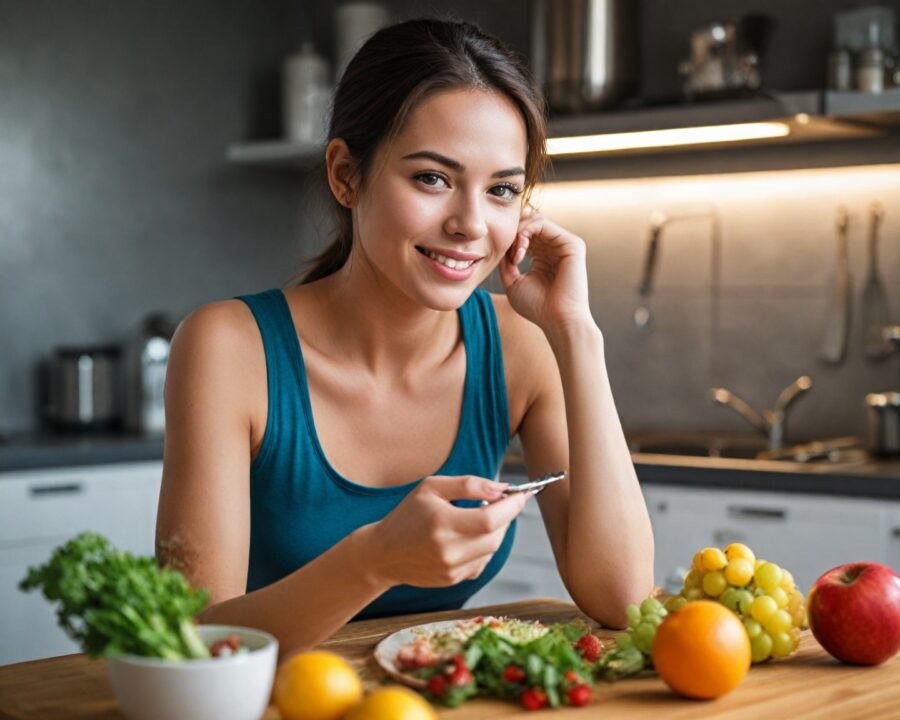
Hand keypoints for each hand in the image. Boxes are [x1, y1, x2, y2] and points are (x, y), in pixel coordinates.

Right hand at [368, 475, 528, 587]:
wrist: (383, 554)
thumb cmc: (407, 514)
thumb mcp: (431, 487)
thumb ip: (469, 484)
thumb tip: (503, 488)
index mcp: (442, 524)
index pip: (491, 519)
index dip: (512, 506)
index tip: (522, 493)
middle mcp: (449, 551)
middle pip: (496, 535)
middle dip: (505, 516)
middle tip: (501, 502)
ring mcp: (452, 570)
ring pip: (492, 549)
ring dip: (495, 531)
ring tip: (478, 517)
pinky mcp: (454, 580)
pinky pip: (482, 562)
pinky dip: (484, 547)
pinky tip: (468, 537)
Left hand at [498, 208, 592, 333]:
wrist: (558, 320)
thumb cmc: (537, 307)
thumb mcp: (513, 283)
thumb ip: (506, 262)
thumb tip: (500, 246)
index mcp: (543, 257)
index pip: (524, 234)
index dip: (508, 239)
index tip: (500, 256)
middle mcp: (555, 248)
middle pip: (529, 223)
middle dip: (512, 232)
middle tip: (505, 250)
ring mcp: (564, 245)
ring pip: (535, 220)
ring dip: (518, 233)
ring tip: (514, 254)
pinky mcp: (571, 244)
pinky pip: (543, 224)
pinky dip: (526, 232)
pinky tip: (520, 250)